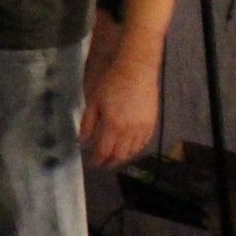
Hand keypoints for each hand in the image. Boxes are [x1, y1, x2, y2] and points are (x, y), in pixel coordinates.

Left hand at [80, 38, 159, 168]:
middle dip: (110, 162)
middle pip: (120, 155)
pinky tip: (129, 150)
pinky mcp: (152, 124)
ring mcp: (143, 128)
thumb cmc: (111, 83)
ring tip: (113, 159)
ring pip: (133, 152)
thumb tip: (83, 142)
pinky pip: (144, 144)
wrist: (137, 70)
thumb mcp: (93, 101)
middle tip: (102, 165)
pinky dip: (135, 151)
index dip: (97, 160)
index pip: (104, 151)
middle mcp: (130, 131)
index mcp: (113, 126)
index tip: (92, 164)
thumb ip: (88, 124)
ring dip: (122, 158)